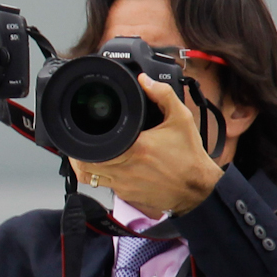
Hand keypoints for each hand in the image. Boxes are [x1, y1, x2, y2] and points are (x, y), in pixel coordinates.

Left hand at [76, 74, 224, 215]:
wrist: (198, 188)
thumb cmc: (190, 157)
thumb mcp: (181, 119)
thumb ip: (162, 94)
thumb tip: (145, 80)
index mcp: (134, 148)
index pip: (94, 146)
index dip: (82, 139)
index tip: (83, 129)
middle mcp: (125, 169)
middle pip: (84, 164)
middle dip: (79, 153)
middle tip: (81, 140)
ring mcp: (123, 185)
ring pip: (90, 178)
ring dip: (86, 166)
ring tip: (88, 153)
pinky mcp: (127, 195)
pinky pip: (105, 186)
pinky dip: (101, 176)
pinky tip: (107, 165)